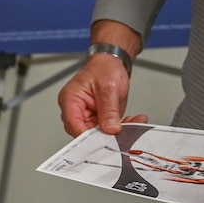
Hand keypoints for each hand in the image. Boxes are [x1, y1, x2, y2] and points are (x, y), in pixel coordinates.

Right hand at [58, 21, 145, 136]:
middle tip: (123, 133)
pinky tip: (134, 120)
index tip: (105, 141)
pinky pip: (109, 129)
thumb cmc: (104, 67)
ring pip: (100, 134)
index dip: (88, 137)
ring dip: (118, 132)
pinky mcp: (100, 118)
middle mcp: (76, 110)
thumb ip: (108, 110)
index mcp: (70, 100)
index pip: (74, 126)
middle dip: (107, 135)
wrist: (112, 62)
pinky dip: (123, 127)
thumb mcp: (108, 87)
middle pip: (86, 134)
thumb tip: (110, 129)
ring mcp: (88, 115)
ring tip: (133, 122)